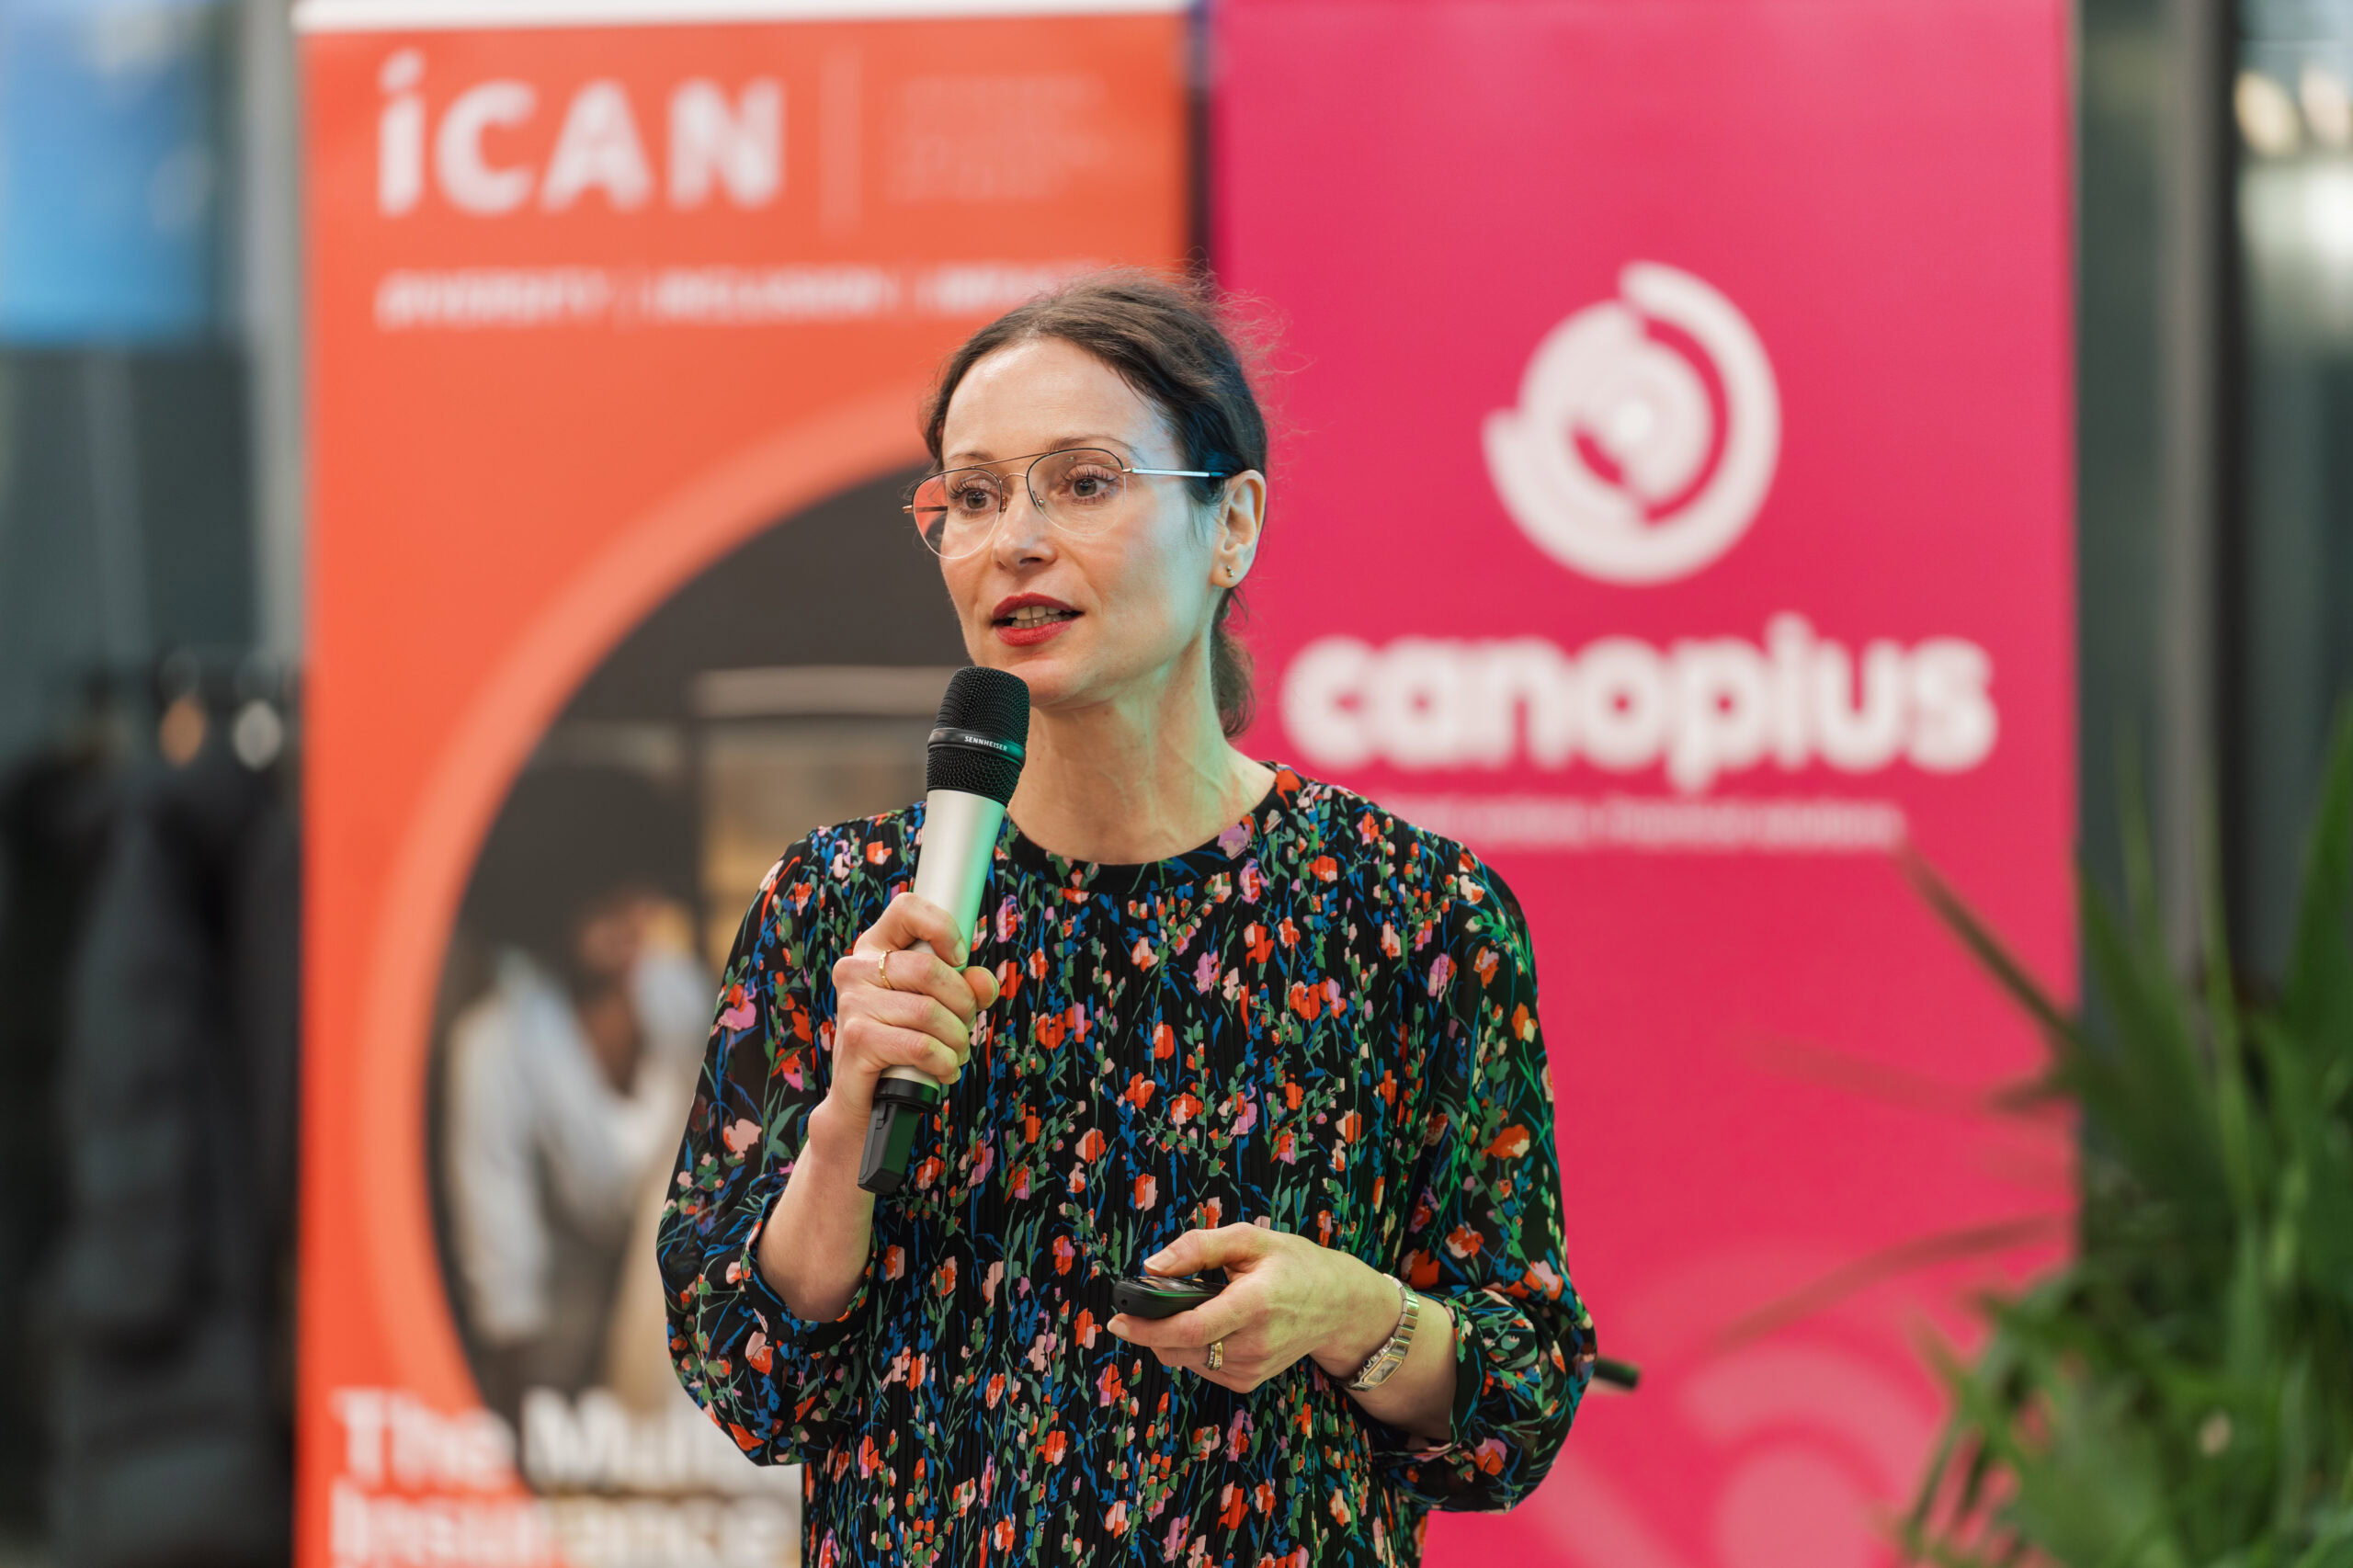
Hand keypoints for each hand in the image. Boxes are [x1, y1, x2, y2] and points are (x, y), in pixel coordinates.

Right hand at [821, 892, 998, 1128]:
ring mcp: (852, 1004)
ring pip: (929, 1012)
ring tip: (956, 1053)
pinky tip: (944, 1070)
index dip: (943, 928)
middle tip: (966, 1025)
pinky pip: (920, 1045)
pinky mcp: (857, 1039)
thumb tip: (984, 983)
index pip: (907, 908)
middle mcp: (856, 969)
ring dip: (957, 1039)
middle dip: (963, 1003)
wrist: (862, 1100)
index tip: (959, 958)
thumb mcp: (938, 1008)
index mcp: (874, 949)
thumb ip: (966, 987)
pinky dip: (943, 1062)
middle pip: (930, 968)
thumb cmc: (901, 1045)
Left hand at [1105, 1223, 1399, 1394]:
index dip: (1148, 1327)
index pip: (1191, 1328)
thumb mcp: (1252, 1239)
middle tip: (1139, 1305)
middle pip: (1181, 1348)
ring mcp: (1251, 1368)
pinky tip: (1205, 1325)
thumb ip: (1200, 1246)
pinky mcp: (1248, 1381)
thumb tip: (1153, 1265)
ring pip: (1187, 1360)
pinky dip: (1190, 1348)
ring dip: (1169, 1338)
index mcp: (1254, 1305)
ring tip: (1182, 1308)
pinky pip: (1202, 1367)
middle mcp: (1253, 1344)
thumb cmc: (1296, 1265)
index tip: (1117, 1319)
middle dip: (1150, 1330)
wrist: (1339, 1307)